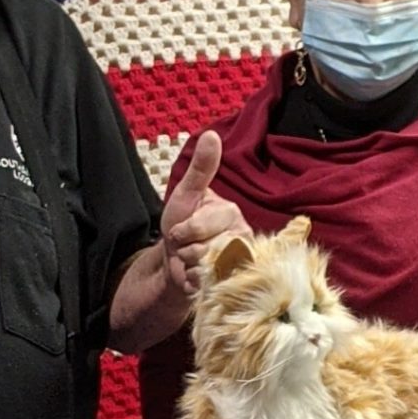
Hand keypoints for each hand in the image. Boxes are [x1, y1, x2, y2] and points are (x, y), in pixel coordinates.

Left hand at [157, 132, 244, 300]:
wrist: (175, 259)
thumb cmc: (182, 223)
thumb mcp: (187, 193)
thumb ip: (201, 168)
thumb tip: (212, 135)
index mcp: (232, 213)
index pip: (202, 225)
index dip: (184, 230)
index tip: (181, 228)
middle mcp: (242, 238)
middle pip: (205, 248)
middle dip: (186, 248)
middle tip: (187, 243)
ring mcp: (238, 263)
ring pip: (204, 266)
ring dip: (188, 264)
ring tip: (191, 257)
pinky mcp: (231, 283)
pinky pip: (206, 283)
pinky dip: (193, 280)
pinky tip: (195, 274)